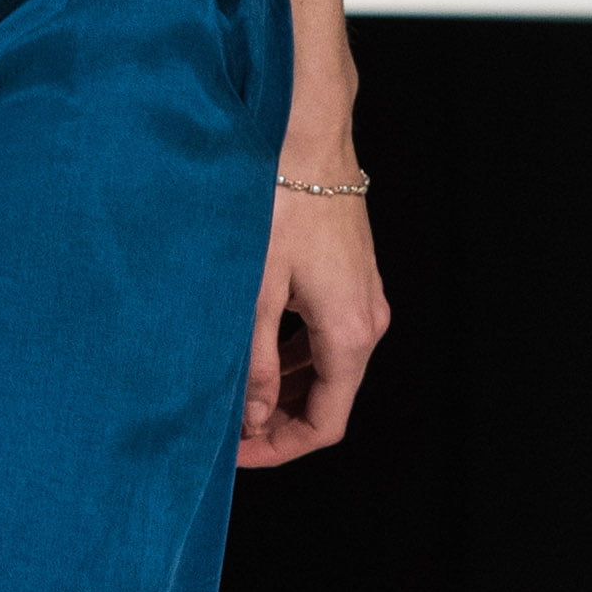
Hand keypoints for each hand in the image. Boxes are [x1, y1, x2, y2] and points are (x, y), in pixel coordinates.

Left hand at [238, 189, 387, 468]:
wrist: (308, 136)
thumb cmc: (281, 203)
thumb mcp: (255, 291)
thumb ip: (252, 362)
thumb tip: (251, 418)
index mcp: (349, 334)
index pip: (325, 424)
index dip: (279, 449)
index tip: (235, 454)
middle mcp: (367, 321)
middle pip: (328, 400)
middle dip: (278, 423)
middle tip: (225, 429)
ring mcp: (363, 298)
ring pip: (325, 368)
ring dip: (284, 389)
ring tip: (233, 394)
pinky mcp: (351, 279)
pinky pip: (325, 336)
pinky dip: (293, 356)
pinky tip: (256, 351)